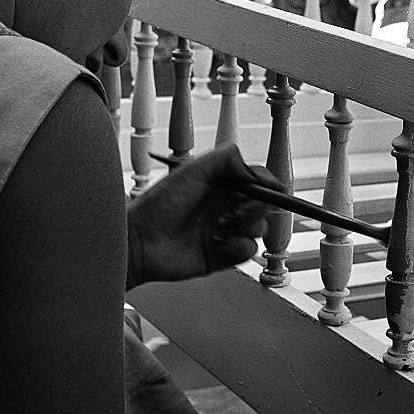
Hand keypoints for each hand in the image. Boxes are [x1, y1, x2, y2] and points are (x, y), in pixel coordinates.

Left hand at [125, 144, 285, 289]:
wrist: (139, 241)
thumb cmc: (157, 205)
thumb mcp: (192, 169)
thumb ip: (226, 159)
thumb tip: (253, 170)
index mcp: (221, 184)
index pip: (257, 181)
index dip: (268, 184)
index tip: (274, 188)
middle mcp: (226, 206)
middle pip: (263, 204)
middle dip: (254, 206)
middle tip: (232, 209)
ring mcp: (226, 231)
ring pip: (259, 228)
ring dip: (244, 227)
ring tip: (219, 227)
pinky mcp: (224, 254)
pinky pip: (248, 250)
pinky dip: (237, 247)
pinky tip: (217, 243)